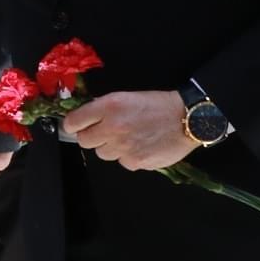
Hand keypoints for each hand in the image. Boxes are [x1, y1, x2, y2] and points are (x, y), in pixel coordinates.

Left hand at [64, 90, 196, 170]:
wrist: (187, 119)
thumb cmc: (156, 105)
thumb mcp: (126, 97)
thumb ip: (103, 108)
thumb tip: (84, 119)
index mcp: (109, 106)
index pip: (73, 121)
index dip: (72, 125)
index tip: (75, 126)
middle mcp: (112, 127)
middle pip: (84, 141)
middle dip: (92, 136)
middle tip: (105, 131)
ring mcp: (123, 147)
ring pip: (103, 153)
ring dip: (111, 147)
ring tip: (128, 137)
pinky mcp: (135, 162)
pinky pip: (122, 162)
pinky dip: (128, 156)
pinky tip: (141, 146)